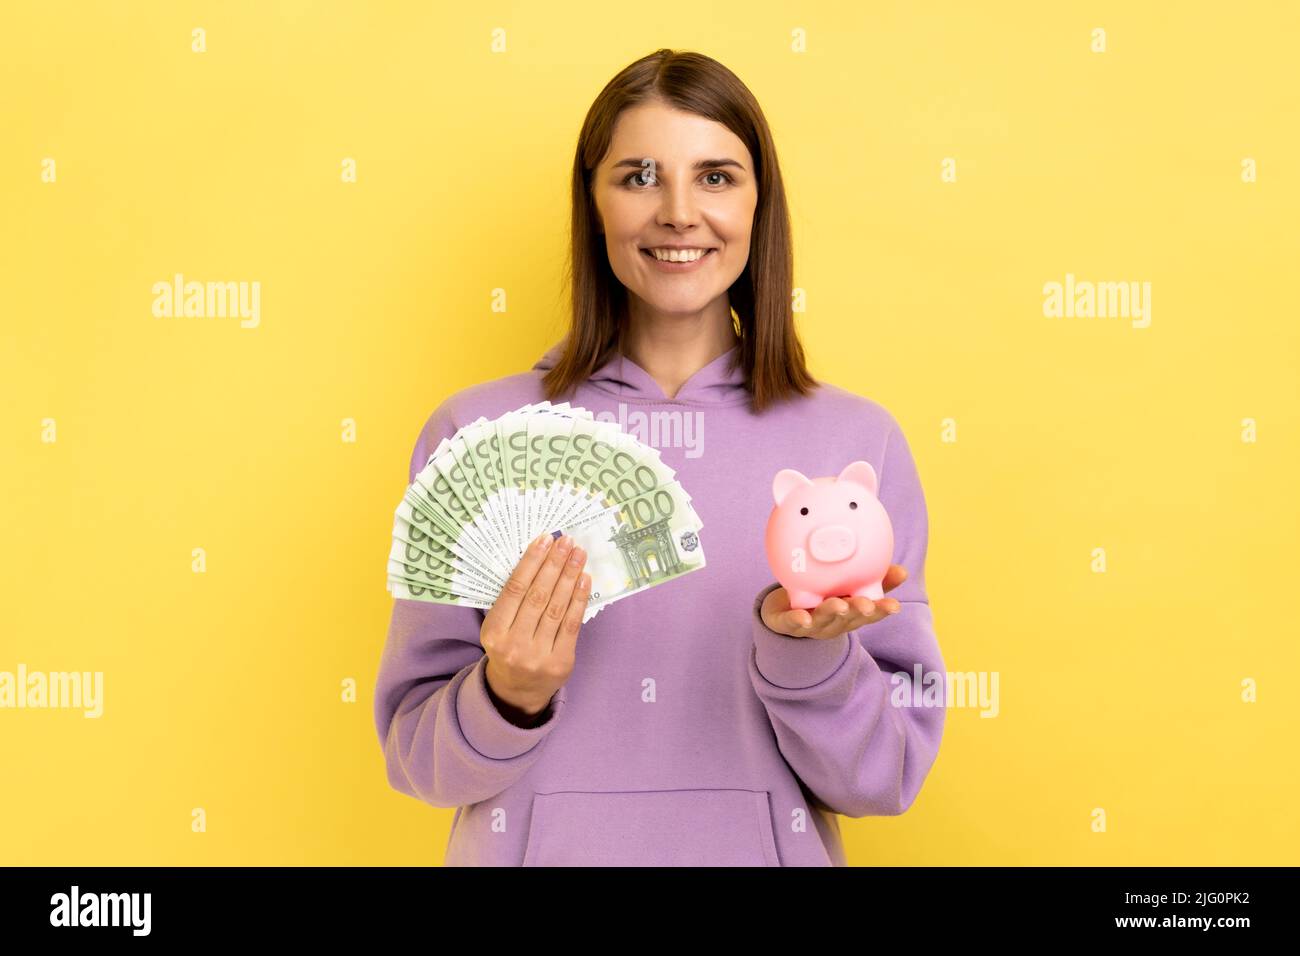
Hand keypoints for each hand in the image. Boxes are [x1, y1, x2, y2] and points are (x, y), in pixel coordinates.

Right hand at [481, 532, 590, 722]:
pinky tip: (584, 579)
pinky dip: (579, 599)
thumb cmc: (509, 648)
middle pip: (538, 596)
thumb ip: (514, 600)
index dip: (531, 562)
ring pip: (556, 608)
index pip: (514, 589)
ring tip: (578, 554)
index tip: (545, 539)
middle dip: (554, 565)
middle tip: (567, 542)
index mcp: (493, 632)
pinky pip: (572, 624)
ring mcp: (538, 655)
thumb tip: (540, 558)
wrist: (516, 692)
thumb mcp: (499, 627)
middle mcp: (514, 644)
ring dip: (569, 577)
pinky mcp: (560, 662)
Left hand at [760, 565, 907, 638]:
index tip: (895, 605)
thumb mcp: (848, 586)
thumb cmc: (823, 596)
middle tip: (868, 605)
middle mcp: (833, 622)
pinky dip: (798, 620)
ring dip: (832, 612)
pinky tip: (803, 618)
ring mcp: (811, 625)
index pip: (869, 613)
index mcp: (849, 614)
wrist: (782, 611)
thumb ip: (874, 578)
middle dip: (859, 612)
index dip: (882, 610)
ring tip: (841, 605)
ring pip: (823, 619)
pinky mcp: (787, 625)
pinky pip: (791, 622)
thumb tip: (903, 571)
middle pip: (848, 618)